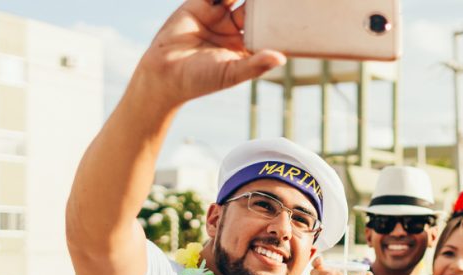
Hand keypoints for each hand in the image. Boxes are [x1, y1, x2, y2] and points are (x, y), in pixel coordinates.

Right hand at [136, 0, 285, 107]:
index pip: (268, 28)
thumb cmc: (200, 80)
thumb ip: (255, 65)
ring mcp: (218, 15)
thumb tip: (281, 58)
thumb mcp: (231, 73)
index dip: (281, 19)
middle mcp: (234, 29)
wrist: (163, 74)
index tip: (298, 9)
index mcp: (246, 46)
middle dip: (267, 1)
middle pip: (256, 7)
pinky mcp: (198, 4)